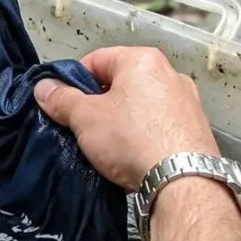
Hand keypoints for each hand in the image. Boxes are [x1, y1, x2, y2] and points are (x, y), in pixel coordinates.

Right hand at [33, 46, 219, 191]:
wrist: (183, 181)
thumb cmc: (132, 139)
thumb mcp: (85, 118)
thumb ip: (62, 99)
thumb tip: (43, 88)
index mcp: (142, 60)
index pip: (96, 60)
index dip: (73, 81)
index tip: (63, 105)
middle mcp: (170, 73)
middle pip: (120, 83)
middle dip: (99, 104)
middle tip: (82, 129)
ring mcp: (187, 102)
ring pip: (141, 106)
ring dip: (121, 121)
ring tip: (108, 147)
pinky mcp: (196, 129)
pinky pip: (159, 126)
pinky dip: (144, 136)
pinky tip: (134, 157)